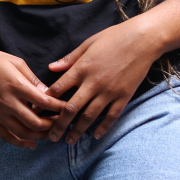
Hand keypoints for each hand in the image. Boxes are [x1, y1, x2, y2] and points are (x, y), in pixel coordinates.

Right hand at [0, 46, 67, 149]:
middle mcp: (7, 102)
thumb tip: (48, 93)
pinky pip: (6, 136)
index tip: (70, 108)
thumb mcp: (15, 62)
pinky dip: (20, 144)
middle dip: (54, 125)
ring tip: (51, 133)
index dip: (60, 107)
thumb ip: (32, 79)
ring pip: (24, 132)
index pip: (44, 102)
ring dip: (41, 136)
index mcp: (16, 85)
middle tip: (63, 123)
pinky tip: (32, 145)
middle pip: (37, 122)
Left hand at [46, 19, 158, 143]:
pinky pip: (111, 116)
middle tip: (50, 137)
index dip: (45, 101)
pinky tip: (95, 136)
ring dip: (78, 130)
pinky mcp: (124, 96)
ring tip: (69, 141)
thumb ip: (69, 59)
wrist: (143, 40)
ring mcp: (109, 91)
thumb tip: (51, 68)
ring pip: (90, 116)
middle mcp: (93, 83)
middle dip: (60, 124)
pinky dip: (103, 127)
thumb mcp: (87, 44)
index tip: (37, 111)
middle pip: (71, 108)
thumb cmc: (113, 38)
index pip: (58, 89)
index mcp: (81, 68)